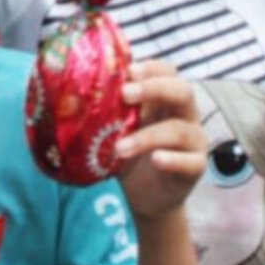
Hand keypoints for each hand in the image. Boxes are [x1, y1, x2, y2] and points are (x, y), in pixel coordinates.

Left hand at [111, 61, 209, 220]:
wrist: (145, 196)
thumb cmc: (130, 153)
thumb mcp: (116, 128)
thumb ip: (106, 111)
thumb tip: (68, 93)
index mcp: (166, 99)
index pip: (168, 72)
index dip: (151, 68)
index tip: (128, 71)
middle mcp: (185, 115)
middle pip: (182, 92)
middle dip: (154, 89)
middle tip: (125, 93)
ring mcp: (194, 141)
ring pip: (180, 130)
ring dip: (148, 136)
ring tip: (120, 148)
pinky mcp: (196, 167)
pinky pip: (192, 161)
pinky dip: (173, 159)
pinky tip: (156, 159)